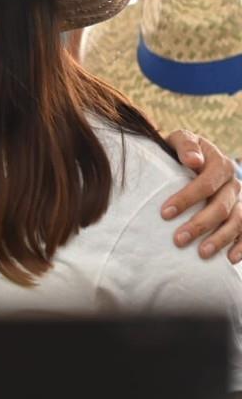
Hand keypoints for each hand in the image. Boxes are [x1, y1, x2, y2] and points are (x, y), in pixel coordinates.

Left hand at [160, 129, 241, 262]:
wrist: (195, 157)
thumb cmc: (181, 151)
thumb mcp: (180, 140)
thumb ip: (185, 145)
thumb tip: (193, 160)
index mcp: (220, 164)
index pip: (206, 183)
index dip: (187, 198)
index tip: (165, 213)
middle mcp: (234, 183)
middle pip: (221, 206)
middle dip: (200, 224)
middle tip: (178, 239)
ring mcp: (240, 200)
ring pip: (237, 221)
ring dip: (220, 239)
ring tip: (202, 253)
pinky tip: (229, 259)